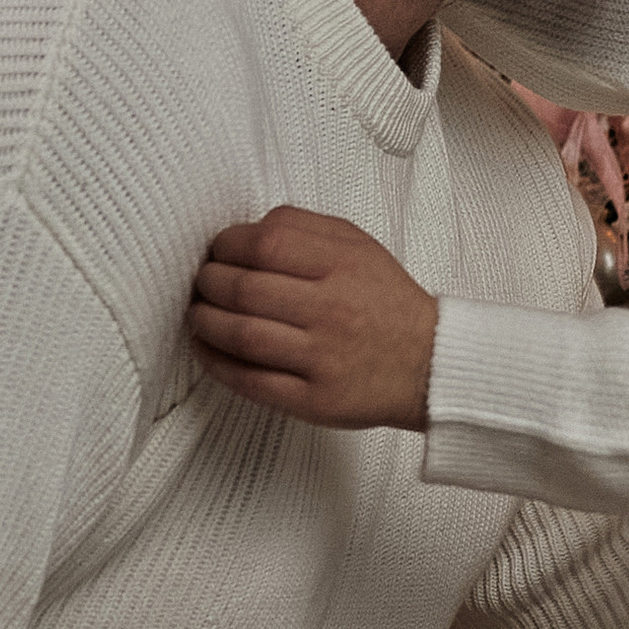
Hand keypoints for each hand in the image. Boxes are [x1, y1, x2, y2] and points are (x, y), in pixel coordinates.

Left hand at [190, 205, 438, 430]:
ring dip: (205, 322)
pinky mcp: (314, 400)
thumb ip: (304, 228)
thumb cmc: (387, 304)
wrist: (430, 365)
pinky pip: (251, 381)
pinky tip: (207, 349)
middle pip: (244, 289)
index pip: (264, 245)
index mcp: (344, 265)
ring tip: (198, 314)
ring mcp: (322, 358)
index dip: (225, 246)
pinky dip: (218, 364)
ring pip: (241, 336)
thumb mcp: (359, 247)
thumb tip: (244, 231)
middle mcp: (333, 310)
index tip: (217, 251)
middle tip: (202, 282)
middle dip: (208, 283)